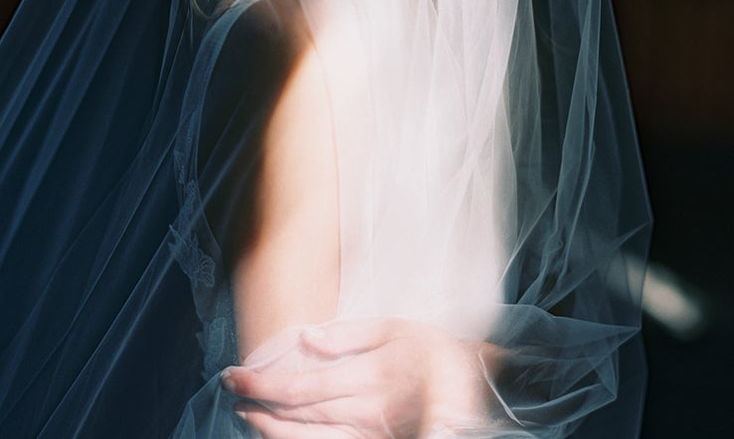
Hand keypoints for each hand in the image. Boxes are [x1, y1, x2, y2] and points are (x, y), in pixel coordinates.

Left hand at [220, 317, 497, 438]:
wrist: (481, 385)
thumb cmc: (437, 349)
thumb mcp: (398, 326)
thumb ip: (350, 334)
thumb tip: (307, 338)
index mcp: (369, 378)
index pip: (302, 384)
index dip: (264, 382)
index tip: (234, 374)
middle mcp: (366, 413)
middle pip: (301, 414)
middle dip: (261, 404)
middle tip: (232, 388)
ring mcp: (374, 437)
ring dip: (275, 431)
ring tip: (248, 416)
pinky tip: (285, 436)